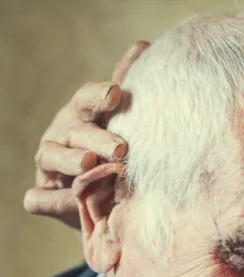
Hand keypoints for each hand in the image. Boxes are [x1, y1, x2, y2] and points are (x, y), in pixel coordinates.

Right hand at [24, 41, 149, 228]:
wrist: (101, 201)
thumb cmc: (115, 153)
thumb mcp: (125, 123)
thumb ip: (130, 90)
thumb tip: (142, 45)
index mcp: (84, 115)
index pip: (89, 100)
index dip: (100, 95)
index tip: (117, 93)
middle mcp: (63, 134)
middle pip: (76, 129)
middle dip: (97, 137)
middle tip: (121, 148)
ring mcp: (48, 163)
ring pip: (52, 158)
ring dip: (71, 161)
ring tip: (90, 165)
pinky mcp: (41, 194)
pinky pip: (39, 198)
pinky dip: (54, 200)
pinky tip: (71, 203)